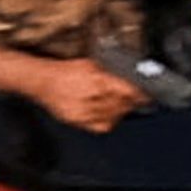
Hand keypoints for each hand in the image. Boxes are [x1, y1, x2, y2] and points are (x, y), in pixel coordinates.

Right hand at [27, 57, 147, 134]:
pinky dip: (110, 121)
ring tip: (127, 106)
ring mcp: (83, 111)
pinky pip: (101, 126)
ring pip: (113, 115)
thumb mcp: (91, 64)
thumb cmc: (64, 71)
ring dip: (123, 111)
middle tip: (142, 99)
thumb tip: (129, 76)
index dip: (138, 93)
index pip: (124, 90)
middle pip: (121, 104)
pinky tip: (112, 115)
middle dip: (132, 102)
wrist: (42, 82)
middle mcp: (90, 96)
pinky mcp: (78, 120)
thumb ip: (110, 72)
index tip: (147, 93)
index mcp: (95, 79)